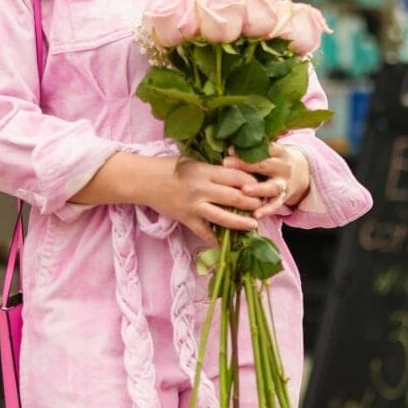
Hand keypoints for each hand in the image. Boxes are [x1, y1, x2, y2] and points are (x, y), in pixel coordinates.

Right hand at [149, 155, 267, 246]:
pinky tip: (225, 245)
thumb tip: (234, 174)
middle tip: (263, 206)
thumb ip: (212, 169)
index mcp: (205, 171)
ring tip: (253, 225)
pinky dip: (214, 240)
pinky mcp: (186, 219)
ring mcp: (194, 206)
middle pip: (235, 197)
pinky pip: (204, 232)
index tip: (261, 185)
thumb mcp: (193, 162)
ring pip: (223, 217)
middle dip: (252, 203)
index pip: (236, 176)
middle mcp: (202, 189)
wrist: (143, 180)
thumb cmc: (168, 167)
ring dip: (241, 223)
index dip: (252, 182)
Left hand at [224, 142, 310, 219]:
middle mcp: (283, 167)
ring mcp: (284, 184)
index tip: (230, 149)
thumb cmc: (275, 161)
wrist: (301, 175)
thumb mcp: (271, 152)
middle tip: (226, 163)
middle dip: (245, 164)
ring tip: (244, 190)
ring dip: (257, 189)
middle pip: (265, 165)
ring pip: (271, 187)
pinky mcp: (283, 198)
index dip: (248, 148)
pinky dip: (266, 210)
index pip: (265, 148)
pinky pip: (275, 205)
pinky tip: (255, 214)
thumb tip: (227, 148)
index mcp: (280, 152)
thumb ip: (254, 150)